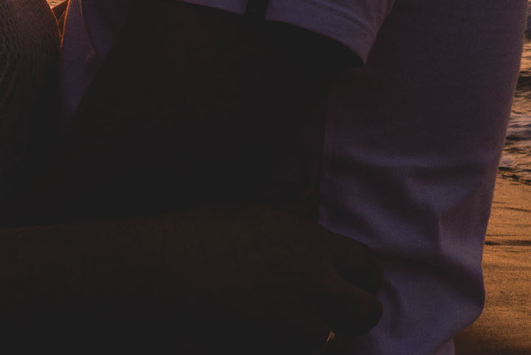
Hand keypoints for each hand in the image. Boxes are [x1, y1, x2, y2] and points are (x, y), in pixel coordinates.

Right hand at [131, 205, 383, 353]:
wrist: (163, 267)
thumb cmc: (197, 233)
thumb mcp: (250, 212)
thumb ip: (290, 208)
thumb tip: (310, 191)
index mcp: (309, 238)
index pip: (366, 262)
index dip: (366, 279)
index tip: (355, 286)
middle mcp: (313, 274)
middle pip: (367, 308)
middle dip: (357, 317)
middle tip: (338, 320)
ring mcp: (297, 311)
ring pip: (339, 337)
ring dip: (324, 337)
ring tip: (302, 331)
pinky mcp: (279, 339)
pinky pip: (308, 350)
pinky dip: (297, 347)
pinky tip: (275, 338)